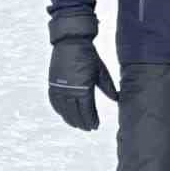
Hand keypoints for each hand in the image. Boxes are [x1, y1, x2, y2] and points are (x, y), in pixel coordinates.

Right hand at [48, 14, 119, 131]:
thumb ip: (108, 88)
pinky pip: (54, 102)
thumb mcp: (101, 72)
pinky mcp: (52, 83)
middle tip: (88, 128)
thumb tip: (118, 99)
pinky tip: (64, 114)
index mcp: (83, 89)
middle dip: (82, 123)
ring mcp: (59, 87)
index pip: (87, 111)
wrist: (71, 42)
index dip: (91, 120)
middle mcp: (70, 91)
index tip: (96, 126)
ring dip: (70, 119)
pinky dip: (59, 110)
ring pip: (64, 110)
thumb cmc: (89, 56)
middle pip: (75, 113)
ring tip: (77, 125)